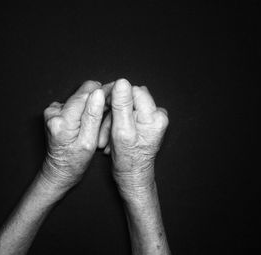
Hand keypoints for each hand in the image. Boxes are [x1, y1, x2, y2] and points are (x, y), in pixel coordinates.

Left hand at [42, 81, 104, 189]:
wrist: (59, 170)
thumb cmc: (74, 162)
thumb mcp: (89, 142)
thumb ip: (93, 116)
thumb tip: (99, 93)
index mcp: (63, 121)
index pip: (86, 93)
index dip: (104, 91)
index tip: (117, 94)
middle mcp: (53, 113)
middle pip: (82, 93)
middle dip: (98, 99)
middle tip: (109, 112)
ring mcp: (51, 111)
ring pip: (79, 97)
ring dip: (91, 105)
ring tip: (97, 121)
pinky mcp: (53, 111)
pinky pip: (73, 103)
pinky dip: (83, 109)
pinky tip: (87, 122)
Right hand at [100, 79, 168, 195]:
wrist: (133, 177)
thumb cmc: (129, 161)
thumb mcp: (121, 132)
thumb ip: (122, 106)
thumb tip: (121, 82)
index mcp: (154, 116)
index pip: (133, 90)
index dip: (115, 96)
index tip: (103, 106)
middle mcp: (157, 115)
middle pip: (129, 98)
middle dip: (113, 111)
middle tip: (103, 128)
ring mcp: (152, 119)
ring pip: (126, 107)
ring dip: (112, 119)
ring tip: (106, 136)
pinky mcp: (146, 123)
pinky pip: (128, 114)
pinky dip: (117, 123)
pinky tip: (111, 135)